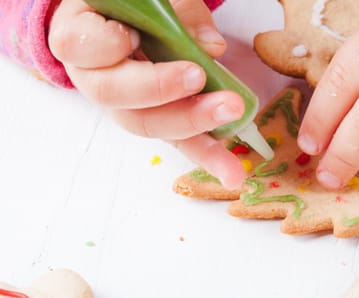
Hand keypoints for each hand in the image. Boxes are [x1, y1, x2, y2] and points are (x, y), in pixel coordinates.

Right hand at [49, 0, 246, 188]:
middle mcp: (95, 77)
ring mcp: (125, 106)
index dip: (106, 46)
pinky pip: (178, 141)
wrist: (126, 23)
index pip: (78, 46)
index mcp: (81, 36)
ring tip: (232, 115)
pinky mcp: (157, 122)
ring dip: (192, 124)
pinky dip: (207, 154)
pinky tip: (231, 171)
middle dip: (159, 90)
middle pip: (115, 95)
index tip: (134, 36)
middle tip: (199, 77)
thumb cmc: (135, 7)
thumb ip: (178, 13)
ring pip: (148, 124)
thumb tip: (211, 48)